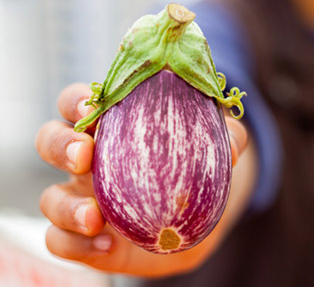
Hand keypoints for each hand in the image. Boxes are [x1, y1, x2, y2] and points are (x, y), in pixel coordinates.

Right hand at [36, 82, 254, 276]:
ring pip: (49, 197)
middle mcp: (87, 157)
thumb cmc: (197, 166)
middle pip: (50, 139)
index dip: (78, 100)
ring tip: (94, 217)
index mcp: (113, 123)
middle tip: (84, 154)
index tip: (92, 105)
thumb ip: (227, 137)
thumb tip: (234, 145)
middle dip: (60, 144)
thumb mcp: (216, 145)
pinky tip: (107, 244)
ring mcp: (80, 198)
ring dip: (65, 206)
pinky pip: (59, 241)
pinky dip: (76, 244)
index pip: (80, 101)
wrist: (195, 222)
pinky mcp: (83, 237)